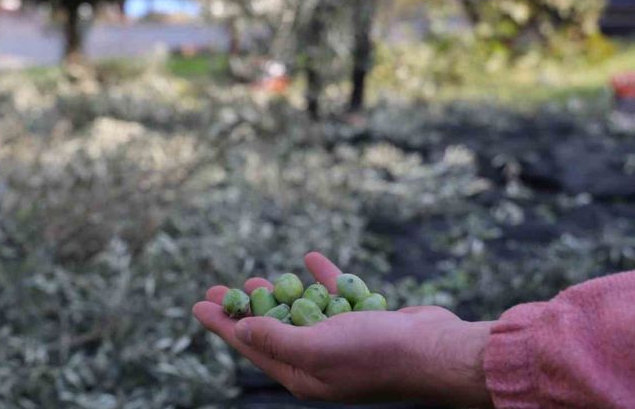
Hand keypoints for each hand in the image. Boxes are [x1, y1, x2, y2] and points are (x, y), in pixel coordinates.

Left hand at [193, 252, 494, 406]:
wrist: (436, 350)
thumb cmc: (376, 353)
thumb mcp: (317, 347)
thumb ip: (277, 339)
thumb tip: (241, 331)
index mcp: (303, 374)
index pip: (251, 347)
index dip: (222, 325)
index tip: (198, 304)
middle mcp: (319, 360)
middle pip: (271, 329)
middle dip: (245, 309)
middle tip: (220, 287)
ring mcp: (343, 341)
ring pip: (301, 313)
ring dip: (279, 294)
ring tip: (255, 278)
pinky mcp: (364, 321)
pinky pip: (335, 296)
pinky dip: (321, 278)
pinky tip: (310, 259)